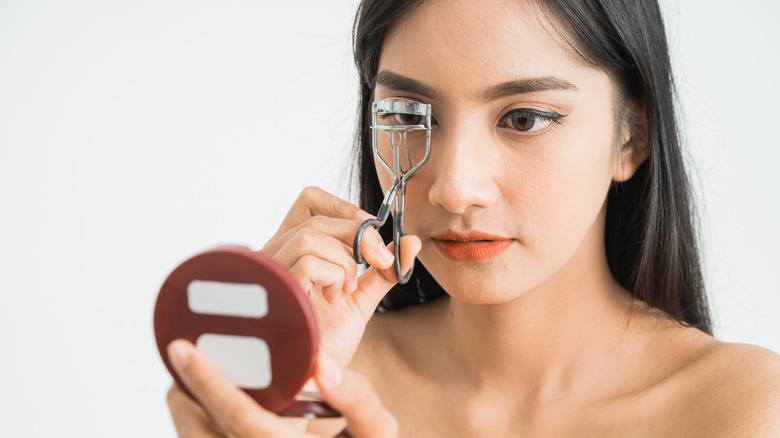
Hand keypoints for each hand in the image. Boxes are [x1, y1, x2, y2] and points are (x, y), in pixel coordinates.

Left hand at [166, 340, 397, 437]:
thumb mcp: (376, 433)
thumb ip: (357, 399)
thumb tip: (322, 363)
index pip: (239, 417)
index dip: (207, 381)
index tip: (181, 349)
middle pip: (198, 432)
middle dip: (185, 393)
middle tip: (188, 358)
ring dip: (190, 411)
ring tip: (200, 381)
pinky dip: (203, 425)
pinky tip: (218, 407)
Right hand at [260, 187, 420, 364]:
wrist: (318, 379)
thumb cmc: (329, 339)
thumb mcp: (361, 297)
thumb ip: (383, 269)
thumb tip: (412, 241)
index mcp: (292, 250)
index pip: (308, 201)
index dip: (342, 206)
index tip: (371, 227)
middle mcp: (274, 256)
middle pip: (316, 217)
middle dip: (359, 235)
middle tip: (381, 261)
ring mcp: (271, 273)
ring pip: (311, 237)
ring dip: (345, 261)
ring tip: (347, 289)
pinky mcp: (276, 291)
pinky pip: (309, 262)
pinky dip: (334, 276)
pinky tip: (333, 299)